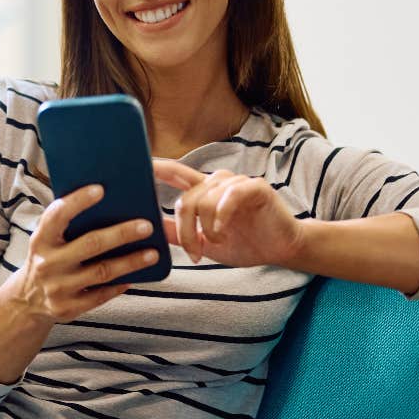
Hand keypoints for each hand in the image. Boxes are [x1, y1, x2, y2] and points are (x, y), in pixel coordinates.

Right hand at [8, 184, 159, 324]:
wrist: (27, 300)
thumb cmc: (48, 258)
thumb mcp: (46, 240)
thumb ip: (67, 225)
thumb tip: (108, 202)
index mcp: (40, 239)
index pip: (57, 215)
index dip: (78, 201)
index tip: (101, 189)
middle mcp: (47, 263)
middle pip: (90, 244)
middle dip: (121, 233)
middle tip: (147, 225)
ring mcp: (58, 288)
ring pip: (102, 271)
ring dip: (130, 262)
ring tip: (153, 253)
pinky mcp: (68, 308)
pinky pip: (101, 295)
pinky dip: (119, 285)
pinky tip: (136, 276)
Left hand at [151, 160, 304, 266]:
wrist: (281, 250)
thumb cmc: (244, 244)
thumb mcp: (204, 241)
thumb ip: (177, 233)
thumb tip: (146, 227)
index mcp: (203, 191)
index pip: (175, 173)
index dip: (156, 167)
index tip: (136, 165)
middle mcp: (217, 181)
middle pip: (186, 199)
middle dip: (185, 230)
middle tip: (194, 253)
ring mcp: (236, 182)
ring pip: (204, 201)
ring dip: (206, 229)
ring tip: (217, 243)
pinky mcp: (255, 187)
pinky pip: (228, 198)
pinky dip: (220, 219)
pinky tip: (222, 233)